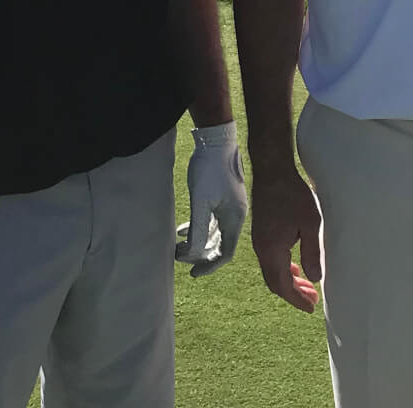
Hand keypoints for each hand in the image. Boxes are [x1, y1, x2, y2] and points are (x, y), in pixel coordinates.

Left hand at [175, 122, 247, 276]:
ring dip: (196, 242)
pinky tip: (181, 231)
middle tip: (181, 260)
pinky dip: (196, 228)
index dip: (209, 265)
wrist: (216, 140)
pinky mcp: (220, 198)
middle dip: (199, 255)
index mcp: (235, 219)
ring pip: (212, 233)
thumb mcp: (201, 202)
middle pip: (219, 245)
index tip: (192, 272)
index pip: (224, 253)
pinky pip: (209, 220)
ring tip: (177, 248)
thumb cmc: (210, 169)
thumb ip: (197, 230)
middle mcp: (234, 216)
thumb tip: (190, 255)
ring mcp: (228, 207)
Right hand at [248, 161, 322, 311]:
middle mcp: (261, 249)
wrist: (272, 171)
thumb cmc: (293, 195)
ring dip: (288, 282)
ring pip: (271, 272)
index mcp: (272, 250)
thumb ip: (312, 253)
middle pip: (274, 282)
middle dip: (293, 294)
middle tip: (312, 300)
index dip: (296, 299)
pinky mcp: (261, 234)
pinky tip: (295, 267)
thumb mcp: (310, 224)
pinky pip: (270, 261)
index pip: (282, 285)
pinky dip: (283, 269)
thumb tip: (315, 278)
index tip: (310, 307)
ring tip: (308, 286)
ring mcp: (259, 241)